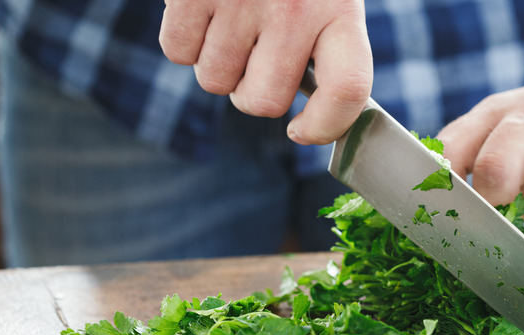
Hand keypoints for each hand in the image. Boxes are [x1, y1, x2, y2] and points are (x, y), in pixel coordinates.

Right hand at [159, 0, 372, 144]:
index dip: (326, 126)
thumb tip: (309, 119)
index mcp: (340, 9)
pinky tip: (204, 10)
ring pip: (215, 81)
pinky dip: (184, 41)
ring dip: (218, 62)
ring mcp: (241, 0)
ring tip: (232, 19)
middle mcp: (295, 8)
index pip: (346, 90)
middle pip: (262, 102)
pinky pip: (177, 53)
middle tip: (256, 56)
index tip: (302, 131)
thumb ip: (326, 50)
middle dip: (252, 89)